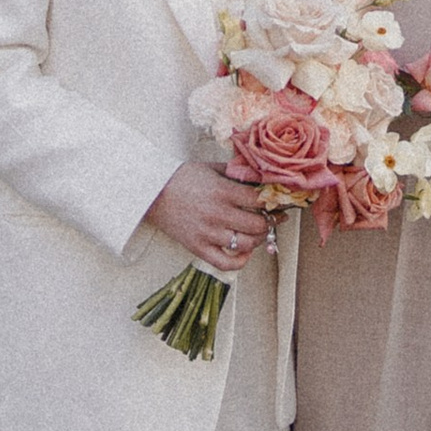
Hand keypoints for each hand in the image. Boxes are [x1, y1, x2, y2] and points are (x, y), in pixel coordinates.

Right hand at [143, 157, 277, 268]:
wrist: (151, 193)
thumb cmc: (181, 178)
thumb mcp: (212, 168)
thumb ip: (237, 173)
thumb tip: (261, 176)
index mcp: (222, 191)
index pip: (259, 200)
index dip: (274, 201)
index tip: (279, 200)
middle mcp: (217, 214)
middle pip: (258, 224)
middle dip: (270, 221)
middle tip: (273, 216)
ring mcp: (207, 233)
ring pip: (246, 244)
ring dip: (258, 238)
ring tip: (258, 230)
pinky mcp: (198, 248)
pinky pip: (226, 263)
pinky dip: (240, 261)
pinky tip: (244, 251)